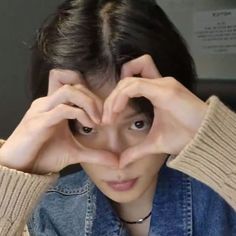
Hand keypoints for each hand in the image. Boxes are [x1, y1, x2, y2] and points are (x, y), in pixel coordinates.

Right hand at [0, 70, 117, 173]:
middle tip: (103, 118)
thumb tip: (116, 162)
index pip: (75, 87)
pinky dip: (80, 114)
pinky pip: (62, 109)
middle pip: (75, 86)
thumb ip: (95, 154)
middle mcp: (47, 103)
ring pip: (69, 91)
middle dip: (94, 100)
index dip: (92, 96)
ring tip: (97, 121)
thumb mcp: (75, 153)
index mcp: (54, 105)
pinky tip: (88, 125)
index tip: (103, 115)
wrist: (20, 169)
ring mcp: (41, 110)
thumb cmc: (44, 155)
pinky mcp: (38, 122)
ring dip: (88, 103)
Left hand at [102, 55, 207, 167]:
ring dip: (114, 98)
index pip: (129, 85)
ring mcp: (163, 85)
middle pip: (125, 81)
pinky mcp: (166, 89)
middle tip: (105, 119)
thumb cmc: (184, 138)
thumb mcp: (154, 144)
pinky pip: (137, 86)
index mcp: (156, 92)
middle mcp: (159, 84)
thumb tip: (121, 162)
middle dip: (111, 99)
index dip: (115, 99)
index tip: (108, 119)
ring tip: (109, 117)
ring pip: (128, 81)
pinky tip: (117, 111)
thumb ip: (136, 150)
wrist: (204, 140)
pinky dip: (122, 97)